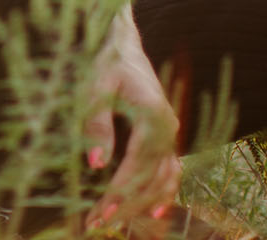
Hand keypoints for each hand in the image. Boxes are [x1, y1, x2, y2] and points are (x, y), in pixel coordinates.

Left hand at [84, 6, 181, 234]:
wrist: (124, 45)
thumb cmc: (106, 63)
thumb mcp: (95, 88)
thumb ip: (96, 125)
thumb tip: (95, 165)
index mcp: (152, 115)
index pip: (137, 164)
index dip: (120, 192)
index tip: (100, 212)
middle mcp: (168, 127)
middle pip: (151, 177)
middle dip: (125, 204)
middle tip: (96, 223)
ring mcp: (171, 133)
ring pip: (163, 179)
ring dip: (140, 204)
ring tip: (114, 222)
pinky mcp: (167, 136)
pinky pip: (171, 171)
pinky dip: (164, 193)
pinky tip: (153, 212)